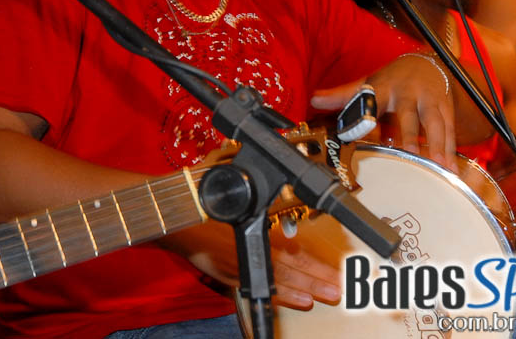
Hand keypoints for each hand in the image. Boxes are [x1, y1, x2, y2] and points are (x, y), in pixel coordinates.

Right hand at [161, 220, 340, 308]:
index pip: (292, 253)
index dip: (314, 265)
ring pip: (278, 280)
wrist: (179, 226)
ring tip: (322, 297)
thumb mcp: (238, 213)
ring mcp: (241, 268)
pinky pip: (260, 288)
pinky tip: (298, 300)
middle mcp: (251, 253)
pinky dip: (281, 296)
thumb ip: (262, 226)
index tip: (333, 273)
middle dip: (316, 280)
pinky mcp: (231, 278)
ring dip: (303, 290)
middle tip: (337, 290)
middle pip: (290, 269)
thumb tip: (290, 238)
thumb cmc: (206, 216)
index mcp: (256, 235)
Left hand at [311, 53, 455, 166]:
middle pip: (409, 114)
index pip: (373, 99)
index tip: (366, 127)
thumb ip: (343, 94)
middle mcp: (408, 93)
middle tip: (411, 154)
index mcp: (383, 86)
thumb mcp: (367, 82)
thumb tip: (314, 99)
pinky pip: (450, 129)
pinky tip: (451, 169)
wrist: (426, 63)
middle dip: (411, 134)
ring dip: (439, 145)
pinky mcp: (445, 108)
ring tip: (440, 167)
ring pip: (435, 123)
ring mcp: (429, 100)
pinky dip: (451, 149)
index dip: (369, 112)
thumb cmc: (391, 79)